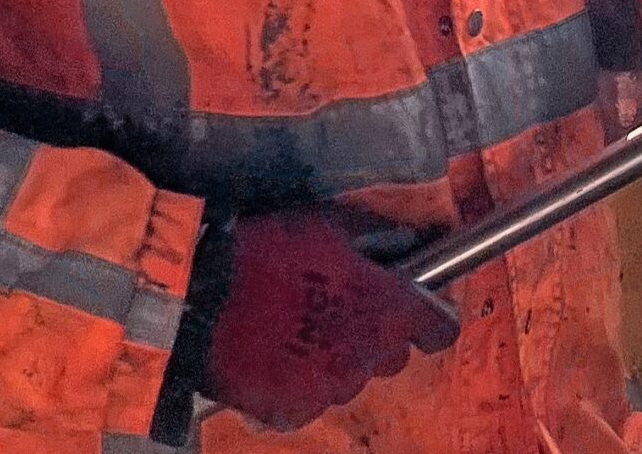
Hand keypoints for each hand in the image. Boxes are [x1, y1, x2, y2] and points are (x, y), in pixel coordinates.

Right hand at [201, 211, 459, 431]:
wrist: (202, 300)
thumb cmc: (269, 254)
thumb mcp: (327, 227)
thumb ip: (370, 240)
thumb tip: (394, 238)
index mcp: (386, 311)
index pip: (439, 329)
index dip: (431, 320)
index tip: (419, 310)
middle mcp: (368, 357)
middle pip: (391, 355)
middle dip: (374, 335)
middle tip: (341, 310)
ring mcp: (330, 391)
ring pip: (348, 377)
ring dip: (333, 358)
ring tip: (295, 330)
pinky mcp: (293, 413)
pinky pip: (306, 400)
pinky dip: (295, 382)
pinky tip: (272, 355)